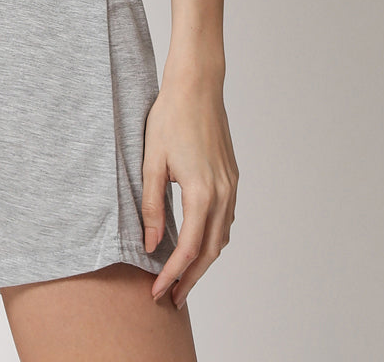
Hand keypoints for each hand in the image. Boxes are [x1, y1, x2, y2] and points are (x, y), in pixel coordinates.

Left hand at [141, 72, 237, 309]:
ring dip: (204, 261)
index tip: (158, 292)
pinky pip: (226, 219)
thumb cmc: (170, 117)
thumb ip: (151, 205)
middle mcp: (222, 194)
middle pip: (210, 252)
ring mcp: (231, 186)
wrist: (197, 86)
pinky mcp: (232, 177)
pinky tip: (198, 242)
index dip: (173, 275)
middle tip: (172, 298)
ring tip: (183, 277)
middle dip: (191, 279)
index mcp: (201, 192)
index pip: (189, 249)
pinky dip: (213, 239)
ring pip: (221, 238)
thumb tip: (152, 243)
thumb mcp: (151, 161)